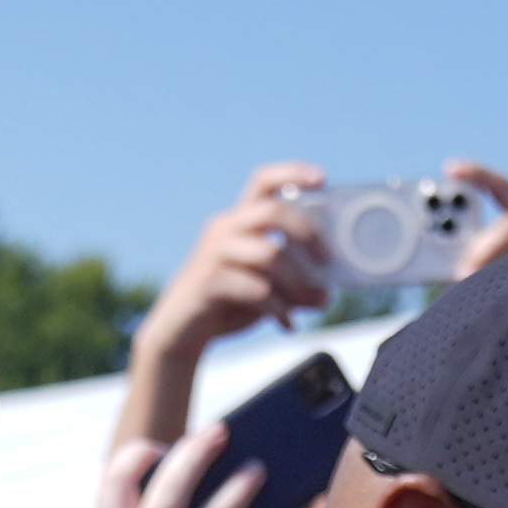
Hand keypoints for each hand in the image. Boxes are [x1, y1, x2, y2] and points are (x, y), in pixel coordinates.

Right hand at [139, 162, 335, 358]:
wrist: (180, 334)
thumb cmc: (227, 305)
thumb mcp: (265, 288)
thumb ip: (293, 283)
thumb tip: (327, 294)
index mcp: (240, 222)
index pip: (264, 182)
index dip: (292, 174)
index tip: (322, 178)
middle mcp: (225, 229)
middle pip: (273, 211)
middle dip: (308, 233)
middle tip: (326, 260)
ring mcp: (214, 253)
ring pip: (271, 254)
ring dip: (300, 282)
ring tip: (315, 302)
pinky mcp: (207, 281)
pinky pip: (258, 289)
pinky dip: (280, 307)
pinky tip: (286, 323)